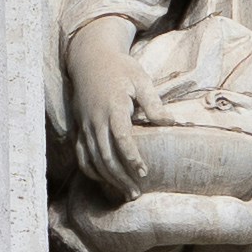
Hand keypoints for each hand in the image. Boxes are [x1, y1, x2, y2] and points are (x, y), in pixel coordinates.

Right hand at [63, 16, 156, 194]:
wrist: (89, 57)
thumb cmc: (120, 68)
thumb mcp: (141, 79)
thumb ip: (154, 104)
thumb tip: (172, 125)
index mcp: (113, 106)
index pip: (121, 137)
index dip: (132, 157)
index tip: (144, 173)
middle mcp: (96, 118)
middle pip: (105, 154)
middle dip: (120, 177)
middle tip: (136, 194)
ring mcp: (85, 124)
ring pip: (92, 158)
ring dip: (107, 178)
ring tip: (125, 193)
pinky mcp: (79, 127)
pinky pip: (82, 154)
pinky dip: (91, 170)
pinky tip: (104, 180)